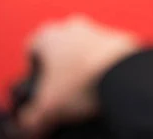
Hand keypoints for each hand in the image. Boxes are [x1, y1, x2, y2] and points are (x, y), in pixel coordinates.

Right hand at [17, 16, 138, 137]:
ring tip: (86, 88)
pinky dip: (104, 64)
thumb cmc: (83, 82)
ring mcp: (96, 29)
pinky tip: (104, 83)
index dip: (33, 68)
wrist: (123, 74)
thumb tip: (29, 125)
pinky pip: (106, 51)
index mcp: (48, 36)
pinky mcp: (119, 38)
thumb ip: (31, 118)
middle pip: (59, 47)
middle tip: (62, 89)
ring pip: (83, 46)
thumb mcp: (48, 109)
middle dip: (59, 66)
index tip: (38, 84)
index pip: (31, 47)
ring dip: (83, 64)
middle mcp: (71, 27)